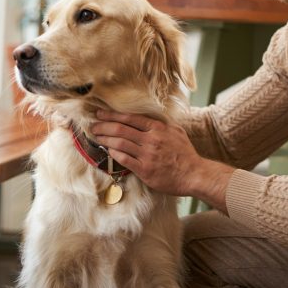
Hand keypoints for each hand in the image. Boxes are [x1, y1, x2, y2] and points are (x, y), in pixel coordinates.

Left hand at [91, 110, 233, 210]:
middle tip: (94, 125)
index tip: (101, 113)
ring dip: (105, 139)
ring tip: (97, 137)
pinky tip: (108, 150)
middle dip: (103, 126)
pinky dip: (114, 153)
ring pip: (119, 143)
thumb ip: (162, 124)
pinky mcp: (145, 170)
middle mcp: (151, 139)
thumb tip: (149, 117)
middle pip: (121, 129)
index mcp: (158, 128)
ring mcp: (147, 155)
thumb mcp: (176, 131)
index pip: (130, 118)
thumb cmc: (185, 153)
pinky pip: (124, 159)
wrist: (194, 174)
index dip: (112, 115)